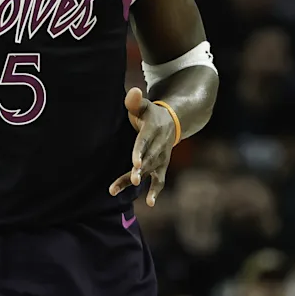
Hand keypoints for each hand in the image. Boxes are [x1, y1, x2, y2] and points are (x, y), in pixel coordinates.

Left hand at [109, 88, 176, 205]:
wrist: (172, 122)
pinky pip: (159, 180)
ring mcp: (162, 157)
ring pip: (151, 171)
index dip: (140, 152)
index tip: (135, 163)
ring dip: (139, 180)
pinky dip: (155, 192)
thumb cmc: (150, 114)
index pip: (145, 142)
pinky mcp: (162, 166)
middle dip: (141, 170)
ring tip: (122, 188)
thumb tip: (133, 91)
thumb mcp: (144, 105)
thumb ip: (135, 101)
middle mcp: (159, 145)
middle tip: (133, 178)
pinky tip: (149, 203)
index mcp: (153, 129)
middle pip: (149, 159)